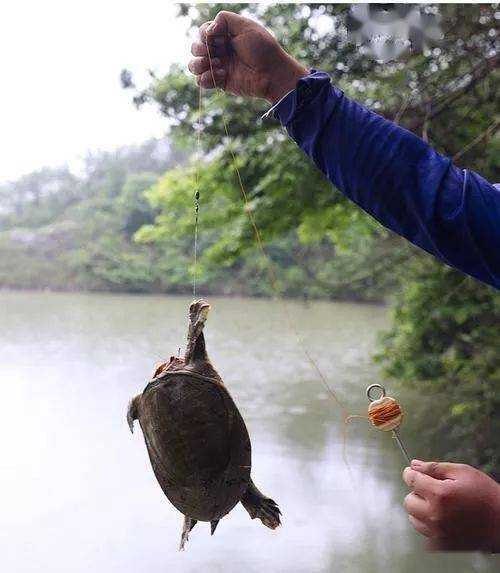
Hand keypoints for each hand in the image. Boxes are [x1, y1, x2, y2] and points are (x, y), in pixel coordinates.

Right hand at [188, 10, 308, 102]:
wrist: (272, 73)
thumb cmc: (262, 48)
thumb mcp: (246, 26)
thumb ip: (225, 19)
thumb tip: (209, 29)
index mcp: (224, 35)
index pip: (203, 32)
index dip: (205, 35)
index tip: (219, 38)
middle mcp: (219, 50)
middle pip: (195, 48)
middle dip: (200, 49)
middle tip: (216, 53)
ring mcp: (218, 67)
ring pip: (193, 65)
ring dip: (198, 64)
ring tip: (217, 65)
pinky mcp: (220, 82)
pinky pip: (201, 81)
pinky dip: (205, 78)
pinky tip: (221, 75)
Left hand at [403, 460, 499, 551]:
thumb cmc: (486, 495)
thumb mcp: (463, 472)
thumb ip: (434, 468)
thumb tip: (414, 465)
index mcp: (439, 495)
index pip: (410, 480)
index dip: (410, 473)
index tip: (414, 472)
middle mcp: (435, 515)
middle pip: (409, 500)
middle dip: (417, 492)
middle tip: (432, 490)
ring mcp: (438, 533)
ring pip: (414, 518)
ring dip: (421, 509)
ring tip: (439, 505)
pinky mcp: (442, 545)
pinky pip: (424, 532)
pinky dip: (428, 523)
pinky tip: (443, 518)